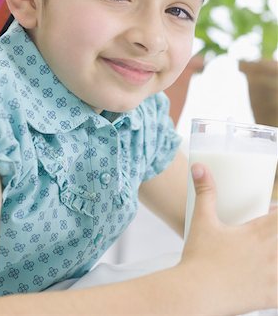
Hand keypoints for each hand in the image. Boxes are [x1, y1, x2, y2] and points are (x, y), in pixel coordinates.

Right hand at [180, 163, 277, 314]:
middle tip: (267, 232)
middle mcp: (270, 254)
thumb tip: (199, 166)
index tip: (272, 211)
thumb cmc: (199, 257)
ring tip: (268, 253)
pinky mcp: (269, 297)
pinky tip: (271, 278)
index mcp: (258, 234)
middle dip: (277, 233)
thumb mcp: (202, 219)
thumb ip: (204, 191)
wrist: (194, 293)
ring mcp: (272, 277)